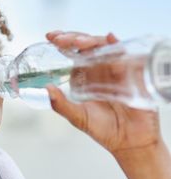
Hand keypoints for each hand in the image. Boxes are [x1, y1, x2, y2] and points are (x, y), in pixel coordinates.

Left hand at [44, 30, 162, 158]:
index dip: (63, 41)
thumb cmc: (104, 129)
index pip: (73, 52)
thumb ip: (61, 104)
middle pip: (87, 44)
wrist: (130, 142)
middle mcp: (100, 68)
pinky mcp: (132, 73)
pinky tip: (110, 39)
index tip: (50, 37)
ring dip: (91, 40)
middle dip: (73, 37)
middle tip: (60, 39)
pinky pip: (126, 54)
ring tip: (79, 43)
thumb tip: (46, 89)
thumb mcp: (78, 117)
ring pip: (104, 45)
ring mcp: (117, 69)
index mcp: (85, 75)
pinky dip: (117, 45)